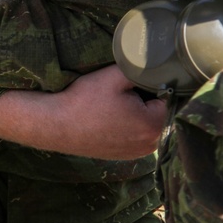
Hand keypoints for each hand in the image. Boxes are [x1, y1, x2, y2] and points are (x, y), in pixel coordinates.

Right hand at [0, 64, 167, 159]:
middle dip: (144, 101)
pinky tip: (106, 118)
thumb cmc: (84, 101)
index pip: (167, 97)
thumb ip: (141, 69)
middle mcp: (151, 144)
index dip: (149, 86)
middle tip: (118, 93)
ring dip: (134, 113)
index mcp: (154, 125)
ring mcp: (137, 153)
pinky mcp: (122, 156)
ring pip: (144, 124)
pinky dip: (124, 126)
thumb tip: (157, 65)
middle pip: (157, 113)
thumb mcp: (113, 76)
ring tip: (110, 105)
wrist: (55, 125)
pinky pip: (133, 135)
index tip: (129, 84)